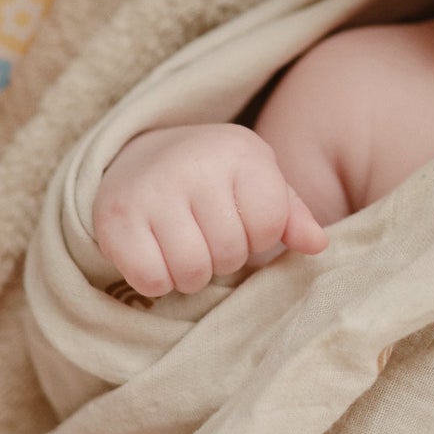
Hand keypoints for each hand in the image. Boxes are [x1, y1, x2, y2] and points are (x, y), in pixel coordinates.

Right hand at [92, 123, 327, 296]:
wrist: (138, 156)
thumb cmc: (214, 178)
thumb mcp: (258, 182)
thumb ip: (291, 214)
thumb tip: (318, 245)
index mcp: (240, 152)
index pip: (268, 227)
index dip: (257, 237)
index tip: (238, 220)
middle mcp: (194, 164)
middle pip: (230, 253)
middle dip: (224, 258)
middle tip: (206, 236)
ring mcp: (151, 190)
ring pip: (192, 271)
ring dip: (192, 274)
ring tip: (184, 247)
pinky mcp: (115, 219)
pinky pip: (151, 279)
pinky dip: (157, 281)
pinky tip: (156, 255)